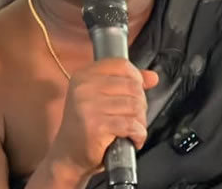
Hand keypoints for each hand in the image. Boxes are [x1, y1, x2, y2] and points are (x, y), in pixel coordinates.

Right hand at [45, 58, 159, 181]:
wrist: (68, 156)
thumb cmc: (87, 127)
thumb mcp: (102, 99)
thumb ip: (127, 84)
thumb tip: (152, 77)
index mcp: (84, 76)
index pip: (121, 65)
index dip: (136, 78)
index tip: (136, 93)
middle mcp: (84, 88)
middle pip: (132, 86)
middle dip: (140, 105)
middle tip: (133, 118)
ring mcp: (88, 106)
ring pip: (134, 106)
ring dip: (140, 121)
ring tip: (131, 130)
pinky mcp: (96, 126)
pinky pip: (131, 124)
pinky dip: (138, 134)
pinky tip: (132, 139)